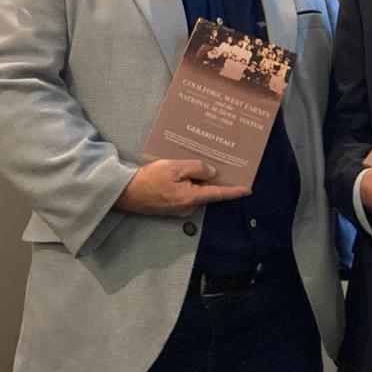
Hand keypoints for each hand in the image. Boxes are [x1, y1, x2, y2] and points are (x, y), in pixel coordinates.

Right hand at [113, 159, 249, 216]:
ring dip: (197, 180)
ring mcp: (179, 208)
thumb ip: (197, 168)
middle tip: (220, 163)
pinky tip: (182, 172)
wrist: (124, 194)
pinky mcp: (171, 206)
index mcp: (192, 198)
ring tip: (196, 163)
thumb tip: (212, 172)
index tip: (248, 189)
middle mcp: (189, 207)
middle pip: (207, 191)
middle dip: (213, 179)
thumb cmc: (149, 179)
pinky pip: (185, 193)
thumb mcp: (175, 167)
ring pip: (196, 191)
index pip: (219, 194)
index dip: (234, 191)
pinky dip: (187, 183)